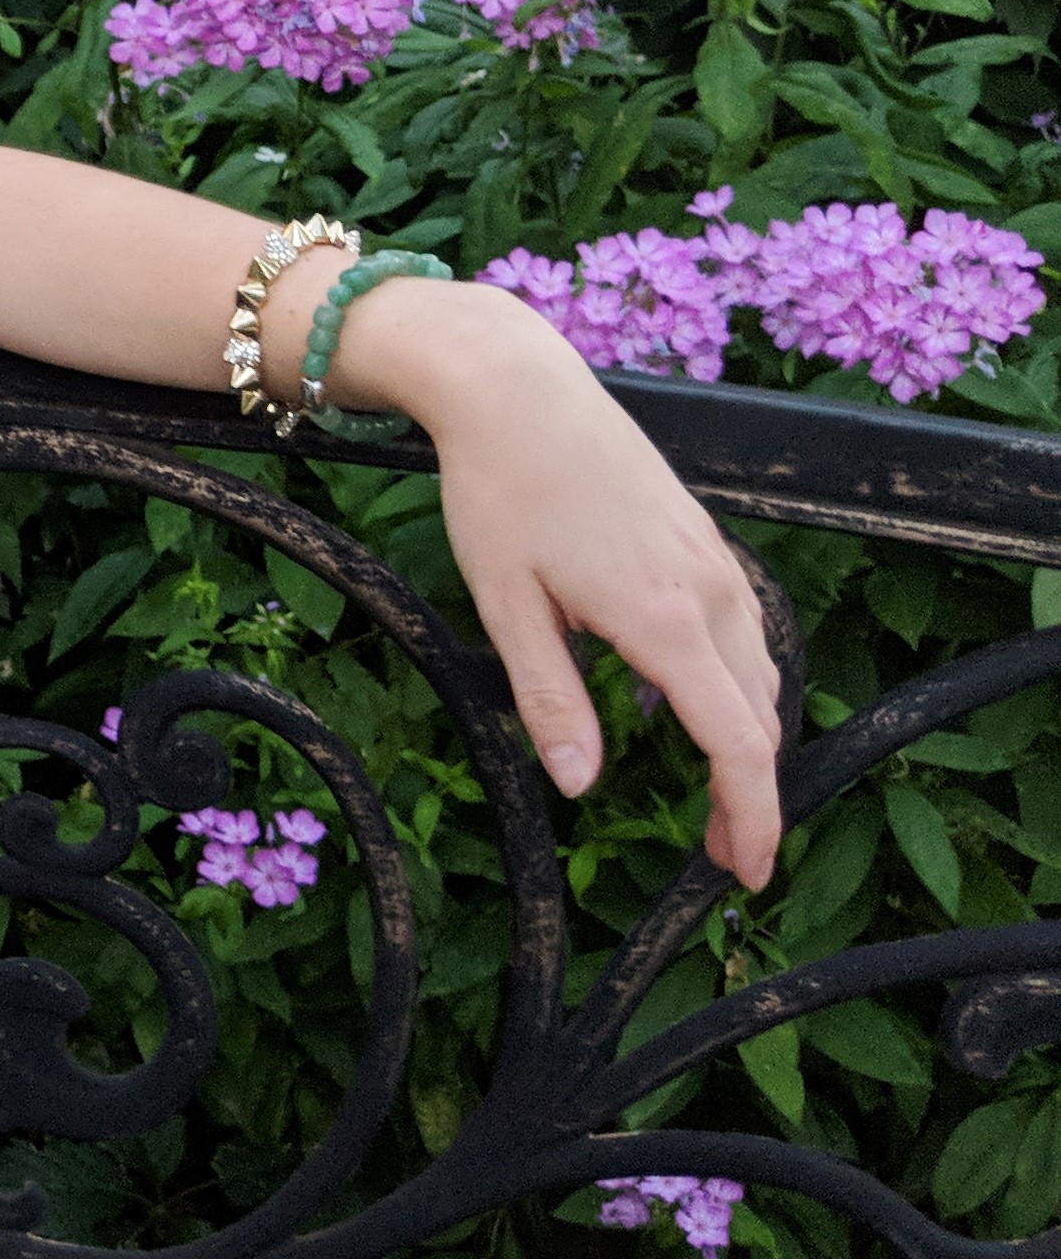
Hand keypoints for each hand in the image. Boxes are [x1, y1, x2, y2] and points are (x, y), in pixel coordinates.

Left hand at [365, 284, 786, 886]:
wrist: (517, 387)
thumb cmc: (498, 491)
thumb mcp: (506, 603)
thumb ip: (551, 698)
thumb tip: (580, 787)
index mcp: (664, 618)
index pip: (737, 743)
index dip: (751, 816)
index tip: (745, 871)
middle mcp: (709, 592)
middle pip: (759, 719)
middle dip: (750, 795)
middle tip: (721, 855)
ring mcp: (714, 562)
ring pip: (759, 675)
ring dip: (748, 742)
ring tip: (715, 797)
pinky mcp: (704, 541)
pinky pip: (744, 632)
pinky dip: (738, 686)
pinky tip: (697, 705)